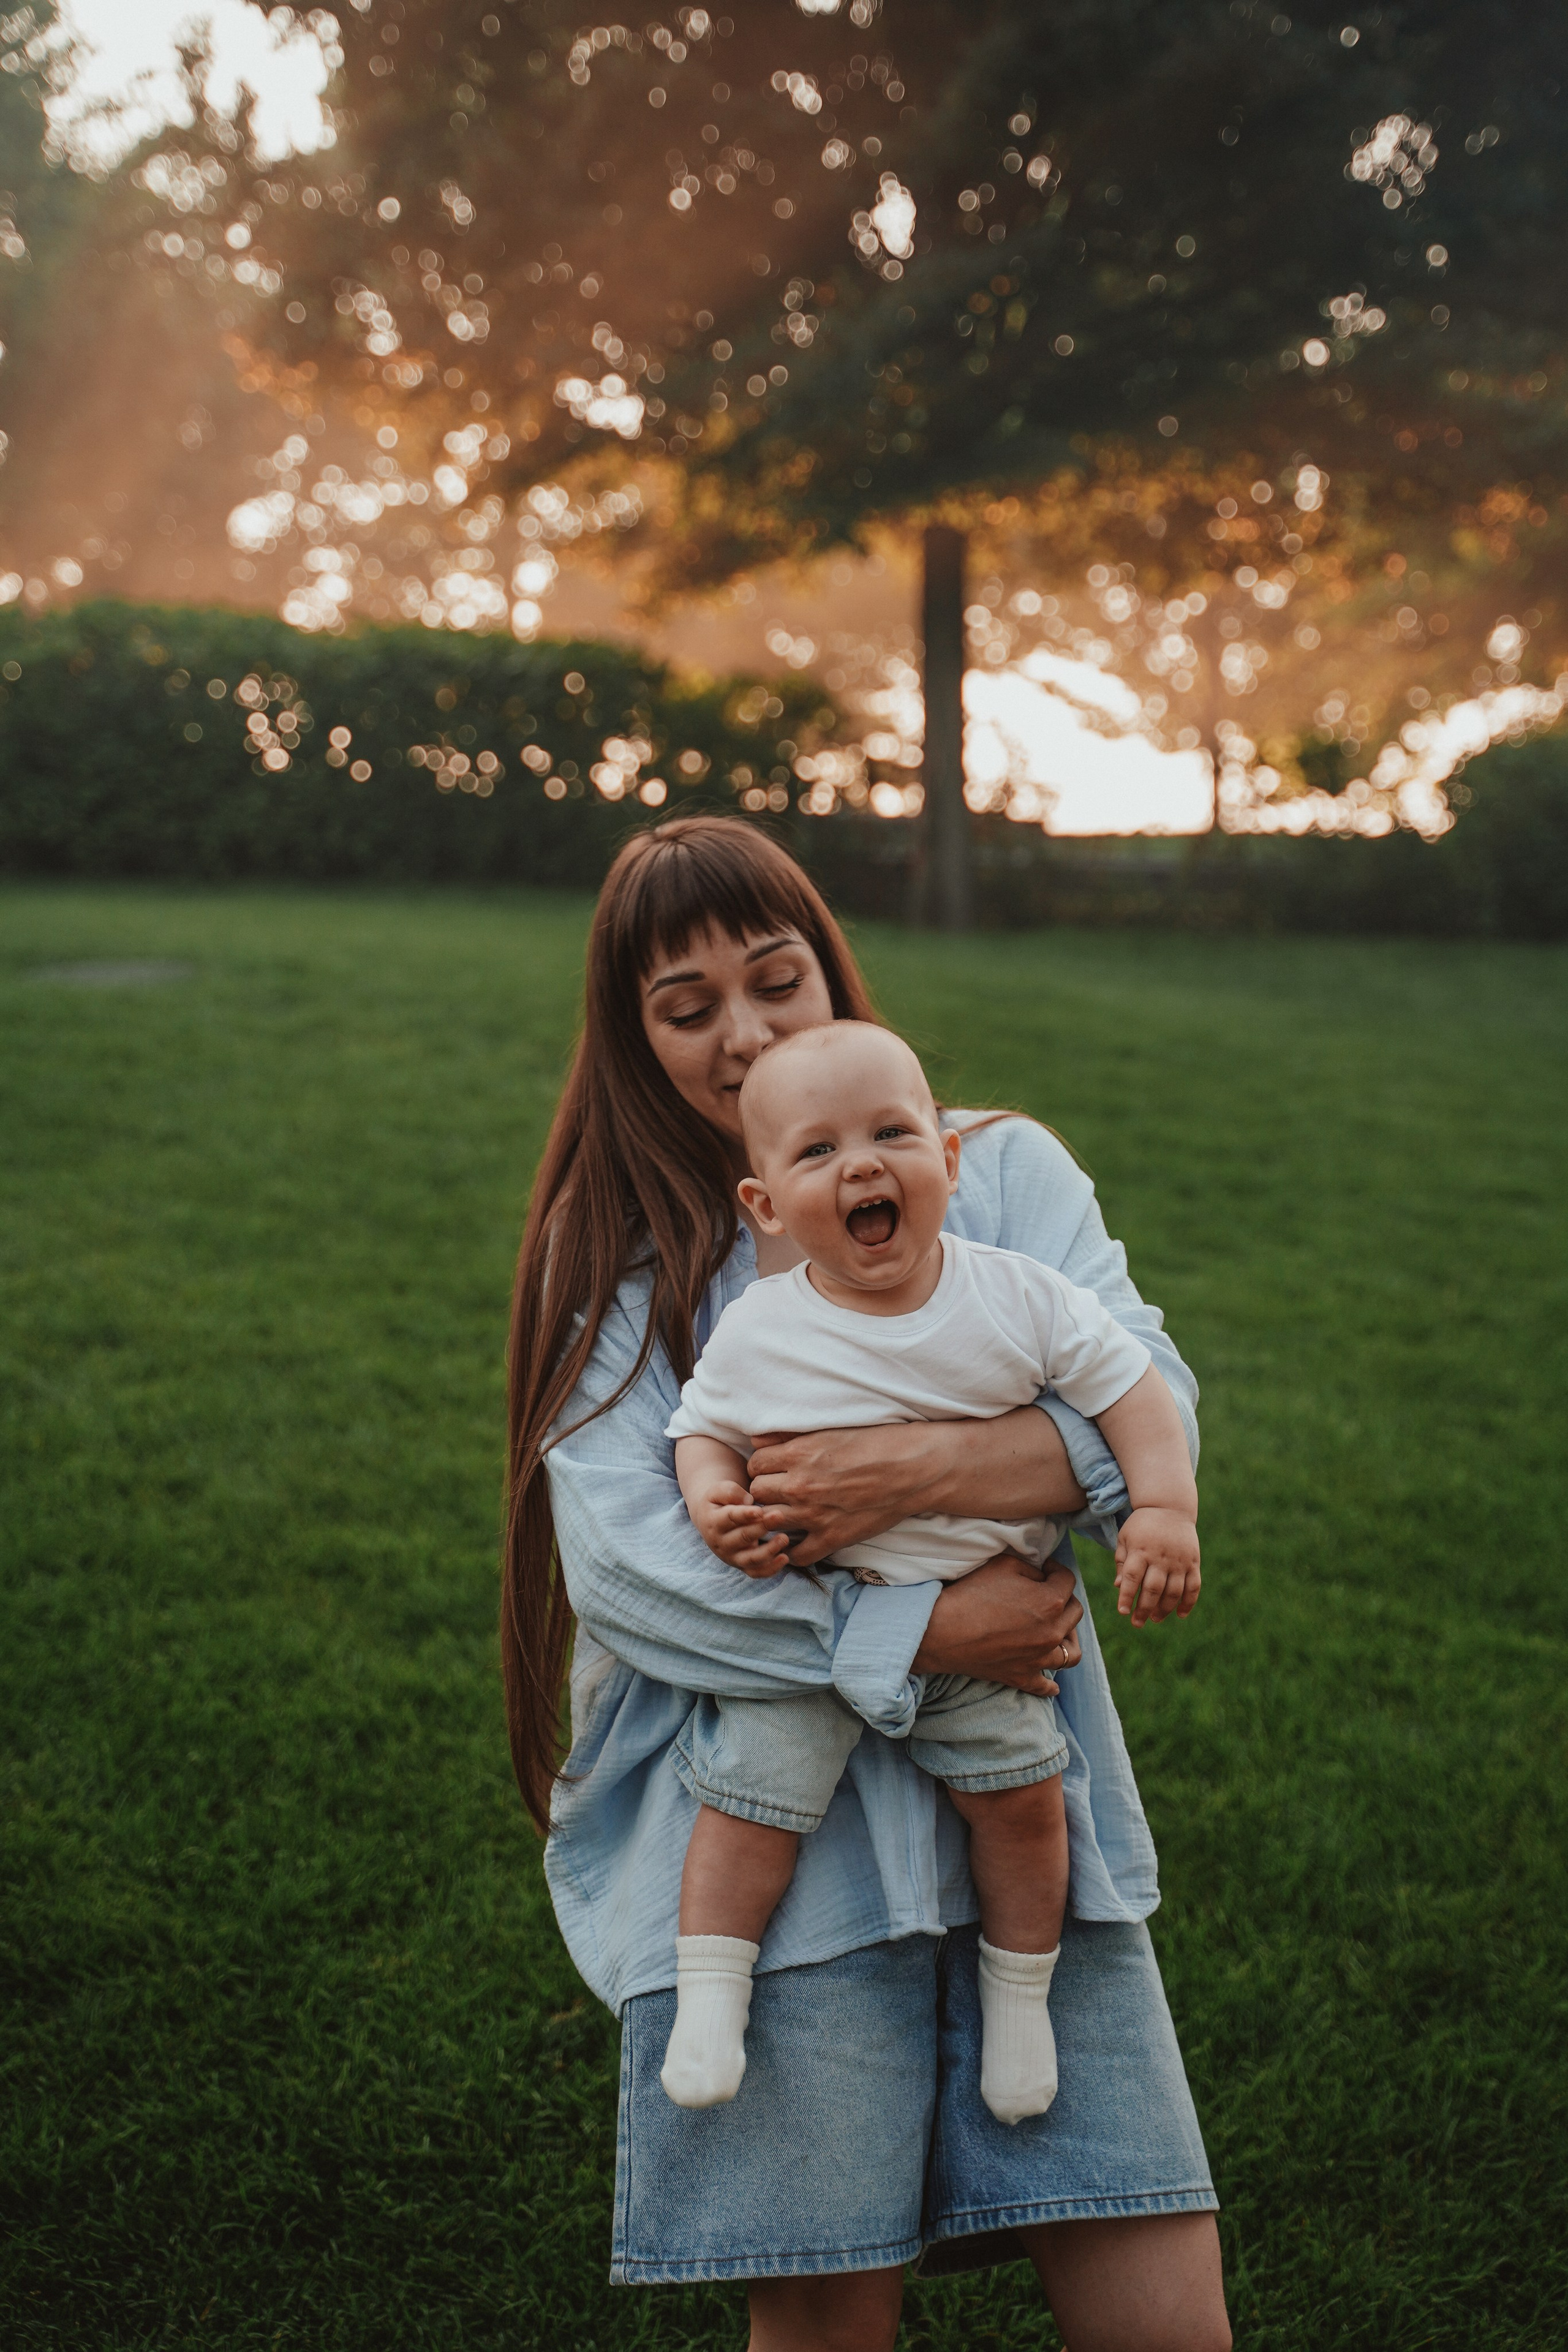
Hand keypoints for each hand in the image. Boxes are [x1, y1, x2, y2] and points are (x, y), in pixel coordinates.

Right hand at [692, 1481, 792, 1579]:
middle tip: (779, 1515)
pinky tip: (785, 1558)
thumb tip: (748, 1501)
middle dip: (762, 1527)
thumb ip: (730, 1492)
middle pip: (743, 1537)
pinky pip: (757, 1572)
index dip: (745, 1515)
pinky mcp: (743, 1566)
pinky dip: (771, 1569)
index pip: (730, 1518)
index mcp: (714, 1522)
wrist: (712, 1520)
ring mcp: (732, 1557)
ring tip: (784, 1538)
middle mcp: (721, 1543)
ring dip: (769, 1550)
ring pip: (751, 1559)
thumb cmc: (720, 1501)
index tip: (760, 1510)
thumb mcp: (718, 1491)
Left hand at [746, 1410, 1085, 1569]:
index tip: (775, 1470)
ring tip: (787, 1515)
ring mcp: (815, 1514)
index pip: (755, 1465)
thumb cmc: (877, 1442)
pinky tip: (802, 1540)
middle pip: (758, 1493)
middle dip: (765, 1492)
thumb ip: (789, 1437)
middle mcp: (800, 1485)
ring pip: (770, 1522)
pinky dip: (795, 1550)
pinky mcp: (833, 1538)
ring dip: (776, 1519)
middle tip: (781, 1491)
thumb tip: (757, 1439)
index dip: (763, 1468)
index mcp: (799, 1454)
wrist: (915, 1468)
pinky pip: (798, 1555)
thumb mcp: (830, 1430)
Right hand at [912, 1554, 1083, 1696]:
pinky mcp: (1022, 1677)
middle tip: (1045, 1593)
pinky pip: (1046, 1686)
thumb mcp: (1003, 1565)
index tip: (1043, 1568)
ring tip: (1057, 1631)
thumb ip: (1031, 1568)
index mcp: (1051, 1602)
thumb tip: (1042, 1575)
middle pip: (1074, 1613)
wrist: (942, 1631)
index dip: (1054, 1570)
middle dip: (1064, 1599)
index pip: (1067, 1580)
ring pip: (1071, 1652)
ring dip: (1068, 1639)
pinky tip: (1052, 1682)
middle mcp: (1052, 1633)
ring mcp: (1039, 1659)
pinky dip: (1050, 1684)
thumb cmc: (971, 1593)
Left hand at [1115, 1506, 1200, 1627]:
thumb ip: (1121, 1561)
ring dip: (1164, 1609)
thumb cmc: (1142, 1524)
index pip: (1131, 1578)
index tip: (1123, 1611)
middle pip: (1152, 1589)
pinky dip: (1188, 1603)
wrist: (1169, 1506)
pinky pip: (1193, 1587)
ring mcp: (1179, 1561)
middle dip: (1144, 1609)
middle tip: (1137, 1623)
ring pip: (1173, 1592)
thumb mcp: (1125, 1537)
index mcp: (1140, 1551)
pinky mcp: (1193, 1562)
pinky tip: (1180, 1615)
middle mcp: (1160, 1557)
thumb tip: (1118, 1586)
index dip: (1127, 1596)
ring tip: (1155, 1619)